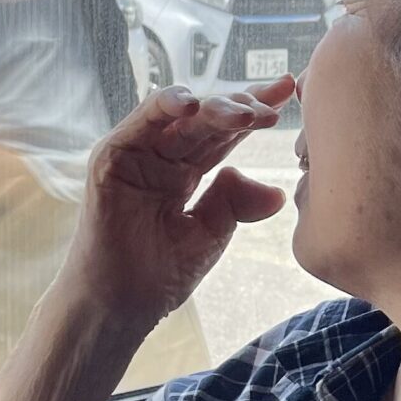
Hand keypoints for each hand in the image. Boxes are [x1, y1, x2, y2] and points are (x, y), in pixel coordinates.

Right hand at [60, 81, 293, 324]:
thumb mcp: (210, 233)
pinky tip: (190, 104)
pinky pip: (138, 125)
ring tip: (245, 110)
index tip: (289, 94)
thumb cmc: (158, 273)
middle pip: (207, 119)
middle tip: (273, 109)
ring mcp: (137, 154)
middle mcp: (163, 155)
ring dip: (213, 108)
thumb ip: (237, 203)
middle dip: (242, 107)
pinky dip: (161, 108)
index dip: (255, 113)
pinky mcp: (111, 160)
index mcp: (187, 169)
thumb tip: (277, 191)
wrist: (120, 307)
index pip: (226, 132)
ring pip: (178, 117)